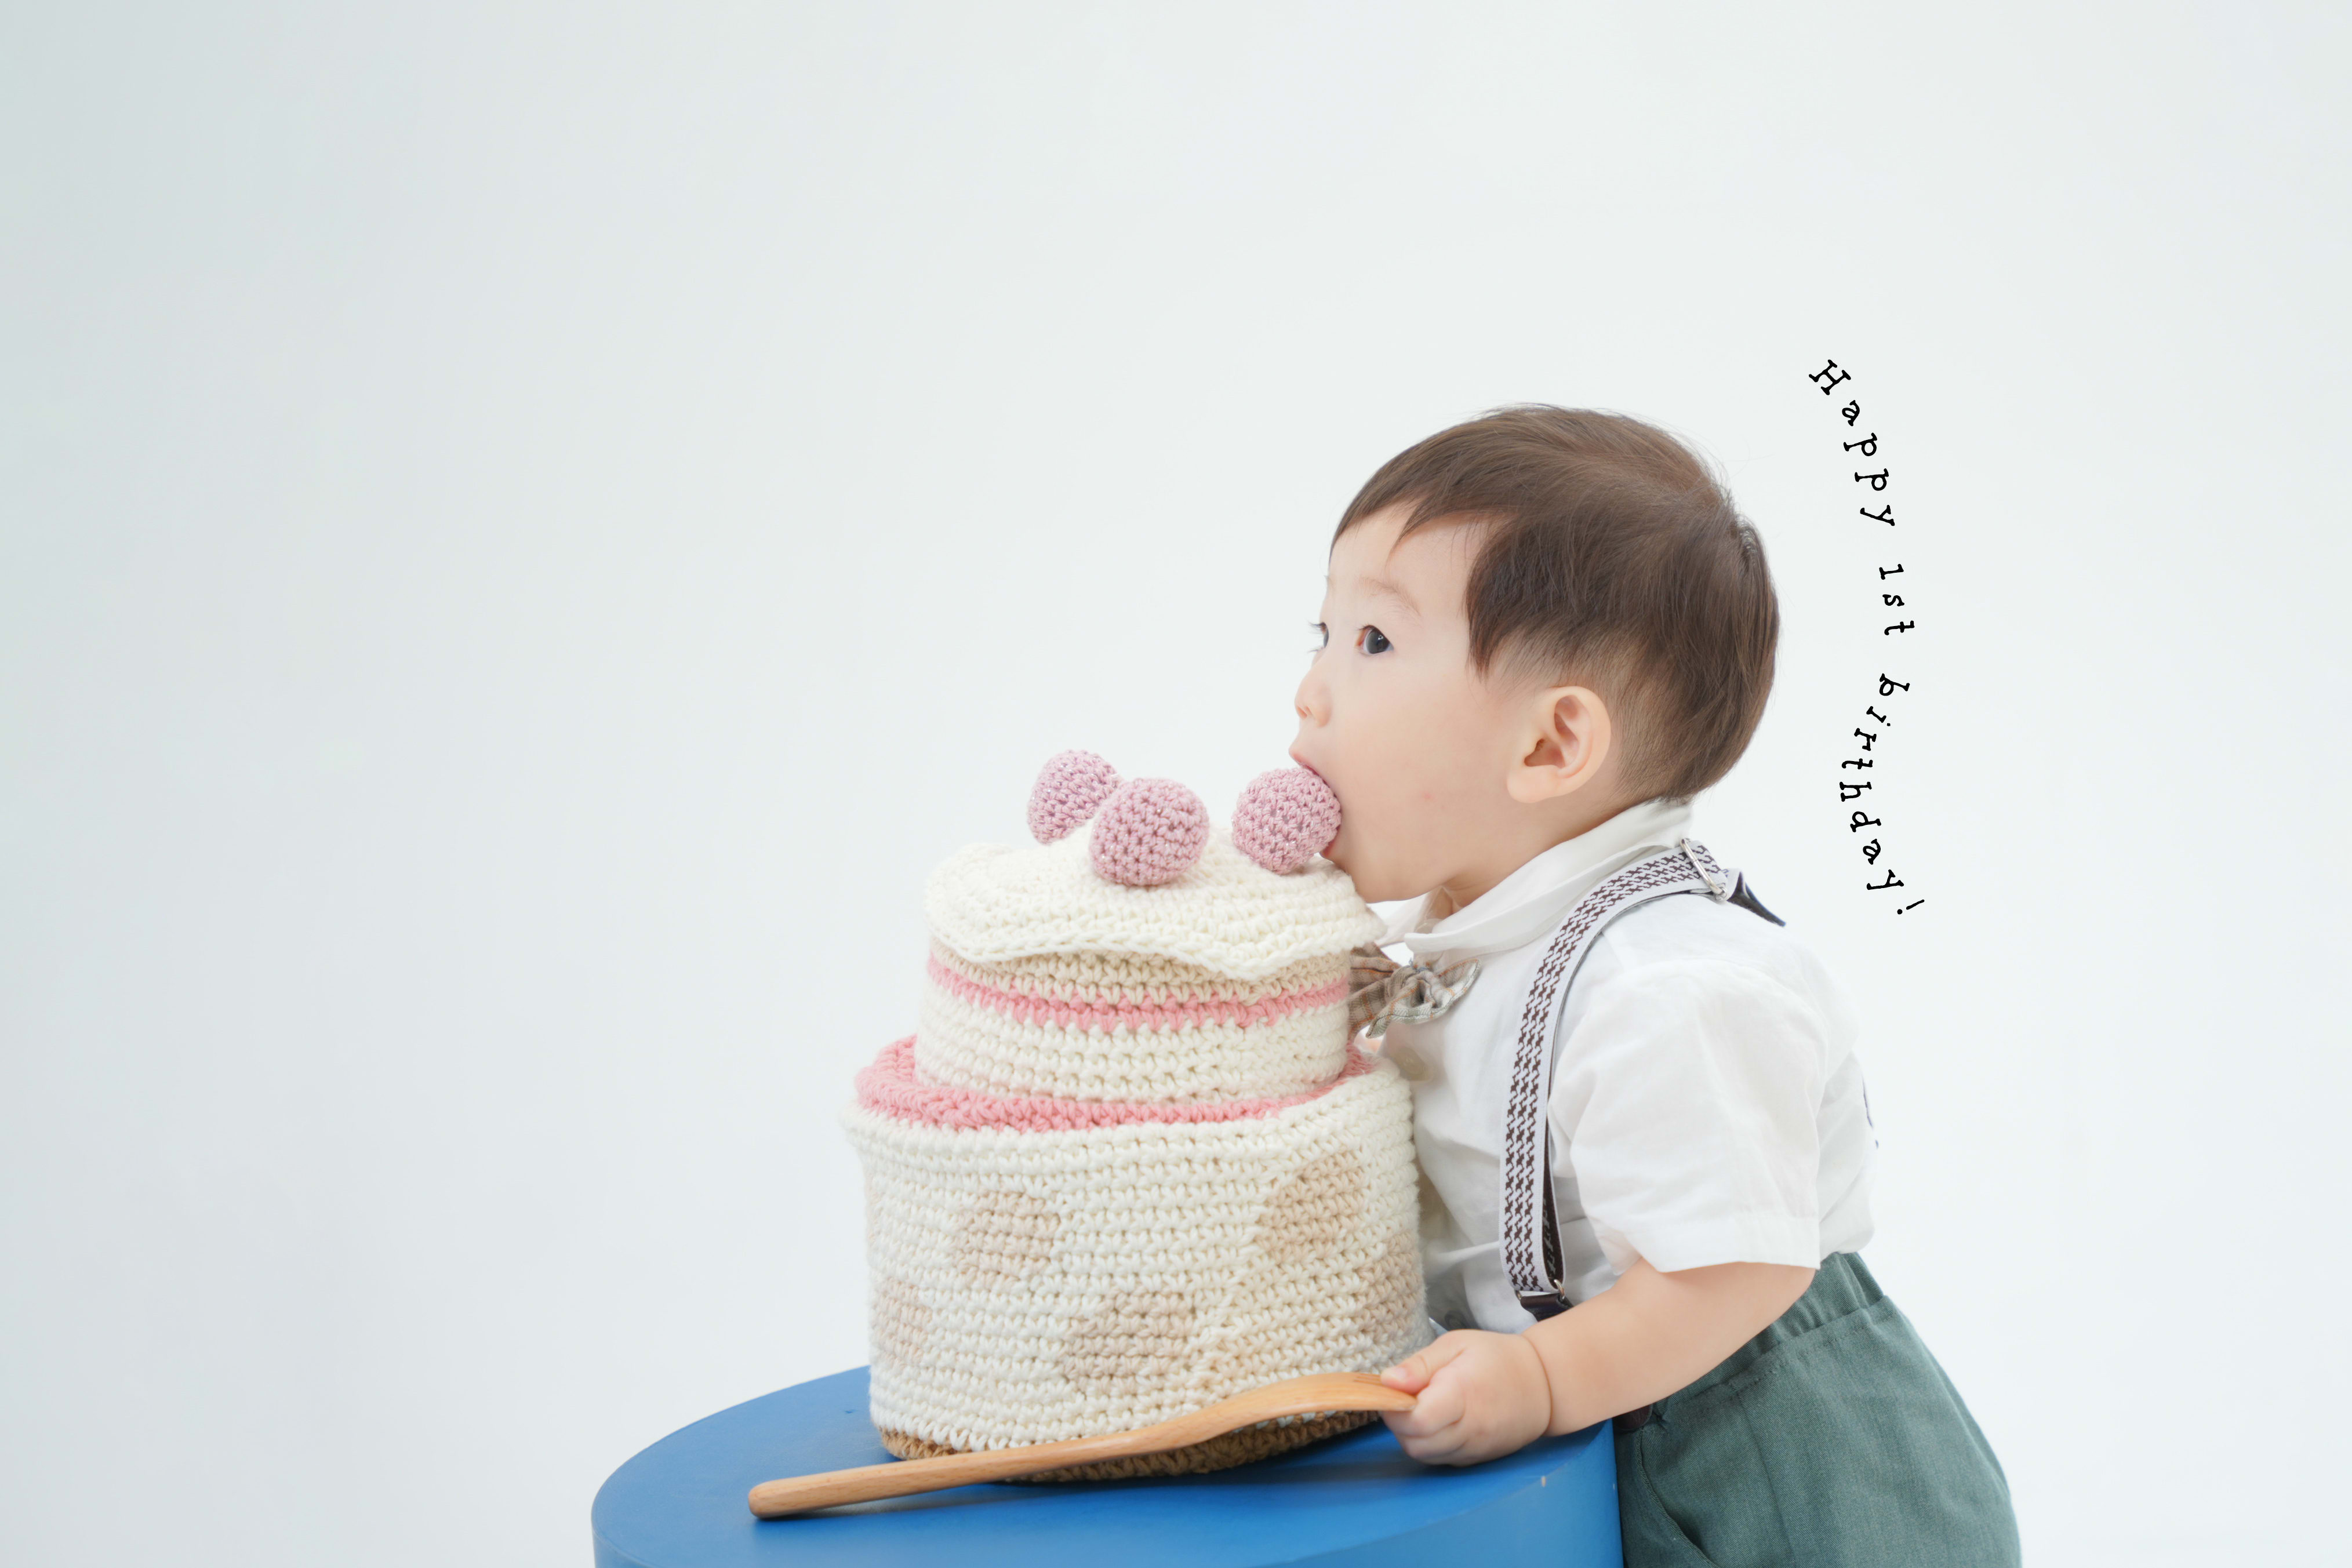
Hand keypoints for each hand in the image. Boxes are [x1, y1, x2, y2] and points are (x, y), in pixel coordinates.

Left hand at [1376, 1330, 1552, 1464]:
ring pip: (1424, 1455)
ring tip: (1423, 1407)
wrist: (1544, 1385)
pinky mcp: (1476, 1460)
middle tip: (1406, 1397)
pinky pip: (1441, 1459)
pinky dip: (1429, 1445)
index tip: (1394, 1389)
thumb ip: (1420, 1365)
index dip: (1394, 1408)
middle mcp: (1469, 1429)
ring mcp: (1474, 1449)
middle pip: (1414, 1443)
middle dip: (1399, 1423)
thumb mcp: (1456, 1345)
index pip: (1415, 1420)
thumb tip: (1387, 1382)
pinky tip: (1437, 1422)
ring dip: (1412, 1435)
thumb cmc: (1497, 1358)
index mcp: (1461, 1394)